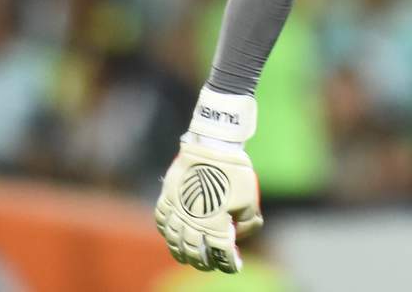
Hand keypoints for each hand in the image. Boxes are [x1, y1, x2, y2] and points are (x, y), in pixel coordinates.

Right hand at [155, 139, 262, 272]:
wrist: (213, 146)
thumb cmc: (235, 172)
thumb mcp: (250, 199)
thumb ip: (248, 223)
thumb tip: (238, 235)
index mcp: (214, 226)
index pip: (219, 255)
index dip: (227, 263)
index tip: (233, 266)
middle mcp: (192, 223)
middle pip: (194, 252)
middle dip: (203, 262)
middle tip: (209, 264)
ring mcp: (177, 211)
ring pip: (173, 241)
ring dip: (181, 252)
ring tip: (188, 256)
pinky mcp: (166, 198)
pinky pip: (161, 222)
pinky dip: (166, 233)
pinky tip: (171, 235)